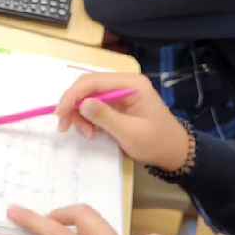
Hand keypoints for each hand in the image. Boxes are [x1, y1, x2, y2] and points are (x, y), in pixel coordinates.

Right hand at [56, 72, 189, 168]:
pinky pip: (93, 105)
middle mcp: (124, 83)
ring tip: (86, 134)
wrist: (174, 153)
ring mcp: (120, 93)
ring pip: (87, 96)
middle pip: (87, 86)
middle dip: (73, 105)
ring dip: (79, 114)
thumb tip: (82, 104)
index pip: (93, 81)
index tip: (60, 114)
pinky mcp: (117, 103)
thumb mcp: (130, 132)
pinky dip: (87, 118)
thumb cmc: (156, 143)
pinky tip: (91, 131)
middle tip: (65, 127)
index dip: (73, 95)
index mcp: (131, 84)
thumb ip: (105, 117)